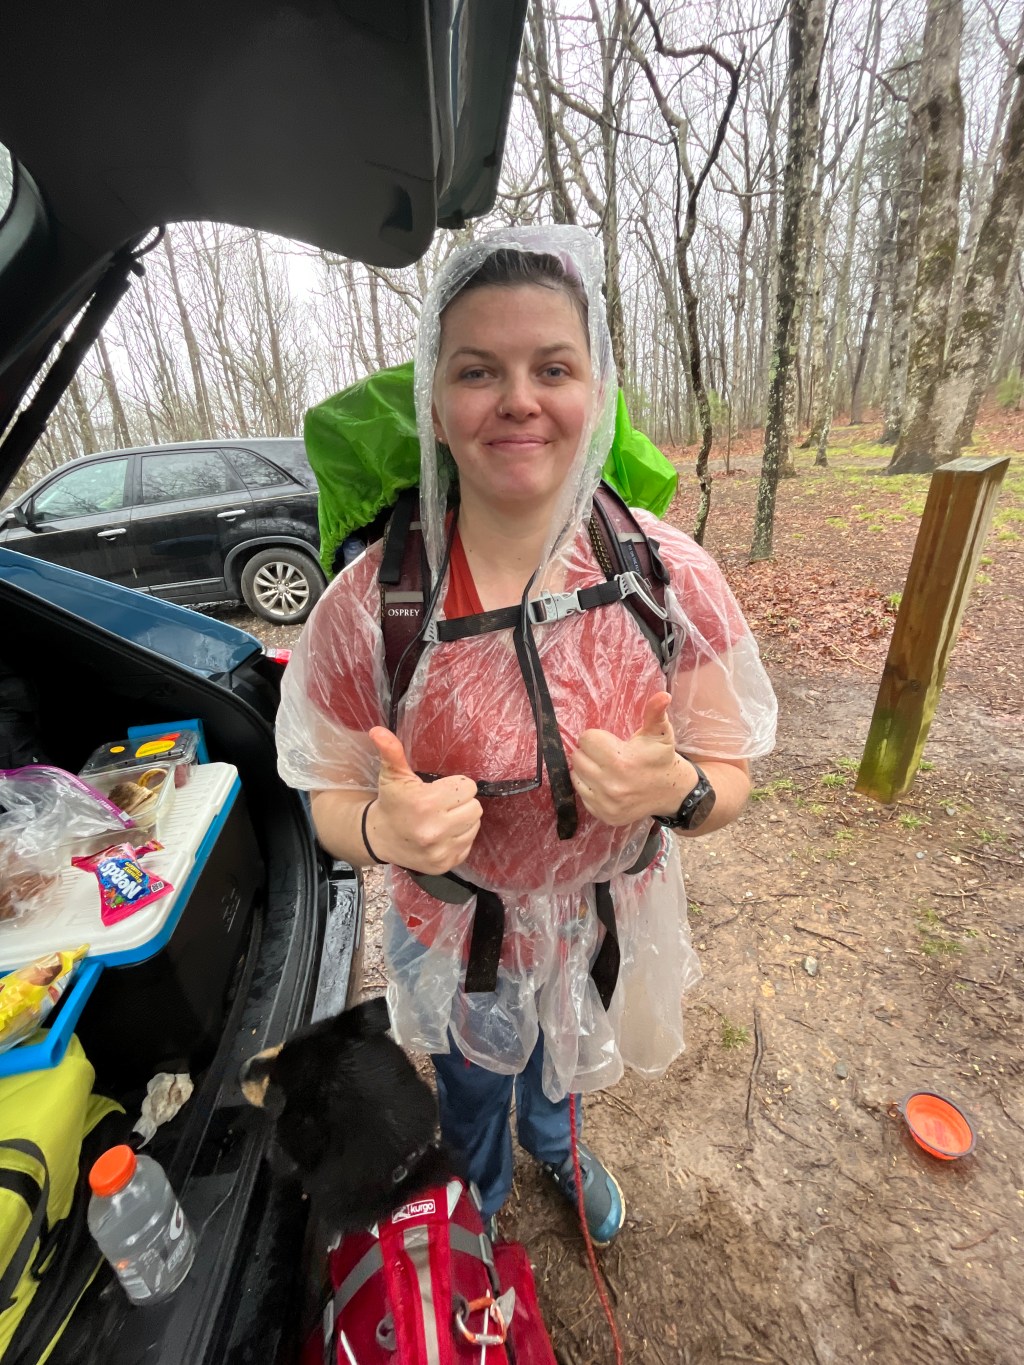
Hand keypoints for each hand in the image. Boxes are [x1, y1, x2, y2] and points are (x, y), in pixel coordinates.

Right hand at [366, 727, 482, 874]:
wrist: (380, 838)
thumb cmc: (392, 802)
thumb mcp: (392, 775)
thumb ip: (391, 752)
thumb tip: (378, 730)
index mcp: (425, 804)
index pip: (468, 787)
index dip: (456, 786)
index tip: (440, 789)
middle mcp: (434, 830)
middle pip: (475, 807)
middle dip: (461, 802)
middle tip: (444, 803)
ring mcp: (441, 850)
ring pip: (474, 825)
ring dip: (463, 820)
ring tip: (443, 818)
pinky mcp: (445, 864)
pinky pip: (469, 844)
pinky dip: (460, 838)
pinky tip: (443, 833)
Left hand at [570, 692, 694, 826]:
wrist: (671, 792)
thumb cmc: (661, 758)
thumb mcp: (660, 733)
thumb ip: (655, 713)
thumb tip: (663, 695)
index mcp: (621, 761)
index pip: (586, 740)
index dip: (596, 737)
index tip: (610, 742)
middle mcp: (611, 785)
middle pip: (578, 758)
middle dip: (589, 752)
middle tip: (606, 754)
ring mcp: (606, 803)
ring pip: (576, 776)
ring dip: (586, 770)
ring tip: (604, 768)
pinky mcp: (604, 816)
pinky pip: (582, 795)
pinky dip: (589, 787)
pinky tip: (605, 783)